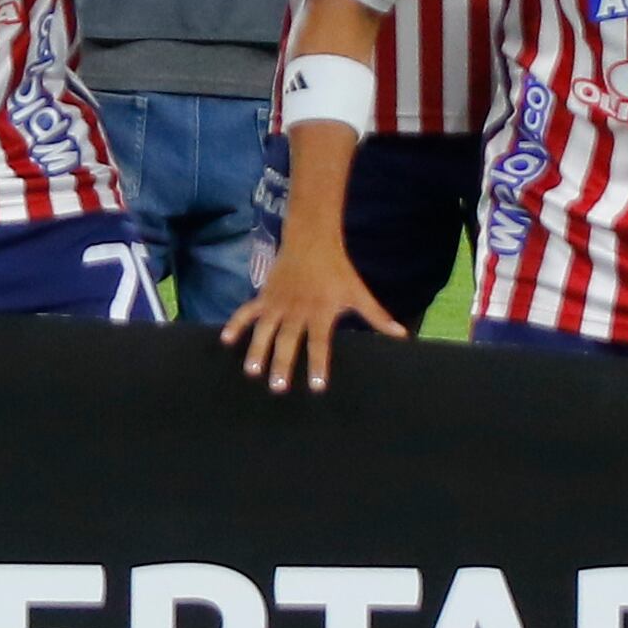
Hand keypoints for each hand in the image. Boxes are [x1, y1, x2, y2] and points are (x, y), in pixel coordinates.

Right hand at [222, 243, 402, 394]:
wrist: (312, 240)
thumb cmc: (338, 270)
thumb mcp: (358, 293)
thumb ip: (377, 317)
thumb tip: (401, 335)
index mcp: (320, 312)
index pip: (319, 343)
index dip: (318, 364)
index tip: (317, 385)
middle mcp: (297, 311)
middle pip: (289, 342)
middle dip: (282, 365)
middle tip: (278, 388)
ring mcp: (278, 304)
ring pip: (265, 331)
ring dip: (257, 351)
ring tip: (251, 372)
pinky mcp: (265, 296)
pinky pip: (247, 312)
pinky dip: (236, 324)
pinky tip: (226, 340)